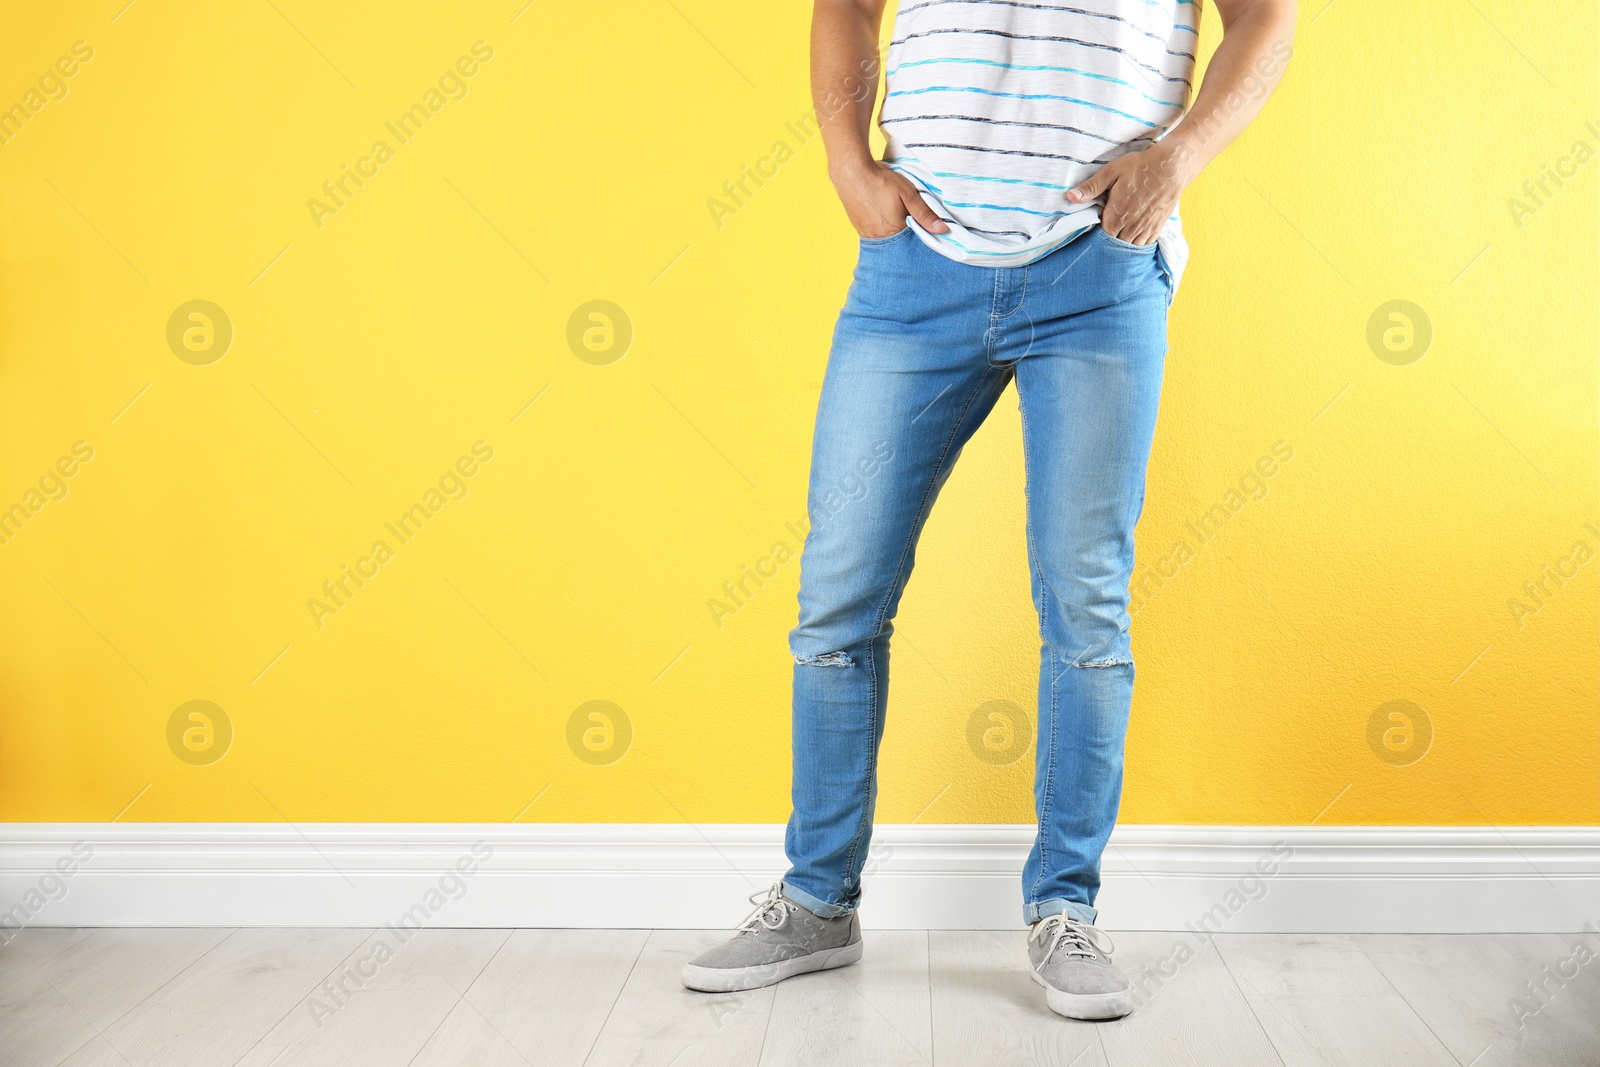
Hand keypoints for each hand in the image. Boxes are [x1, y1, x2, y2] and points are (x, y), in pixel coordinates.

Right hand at [831, 159, 948, 237]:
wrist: (851, 173)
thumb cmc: (881, 181)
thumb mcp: (908, 194)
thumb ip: (924, 212)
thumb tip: (942, 229)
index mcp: (894, 232)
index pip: (914, 244)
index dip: (922, 239)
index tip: (929, 232)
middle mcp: (879, 239)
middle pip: (899, 245)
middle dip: (908, 238)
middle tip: (912, 224)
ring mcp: (867, 235)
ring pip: (887, 241)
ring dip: (896, 235)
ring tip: (898, 220)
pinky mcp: (860, 229)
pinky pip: (876, 236)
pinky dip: (884, 231)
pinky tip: (886, 219)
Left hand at [1065, 140, 1197, 245]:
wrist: (1172, 167)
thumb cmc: (1140, 167)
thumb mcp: (1111, 172)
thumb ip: (1090, 187)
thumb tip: (1069, 197)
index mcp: (1116, 216)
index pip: (1100, 236)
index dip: (1097, 232)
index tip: (1098, 222)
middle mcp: (1130, 227)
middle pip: (1114, 244)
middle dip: (1109, 240)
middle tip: (1107, 228)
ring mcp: (1145, 229)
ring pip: (1130, 247)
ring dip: (1123, 243)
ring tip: (1119, 233)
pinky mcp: (1157, 227)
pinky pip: (1145, 244)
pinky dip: (1137, 243)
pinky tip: (1133, 236)